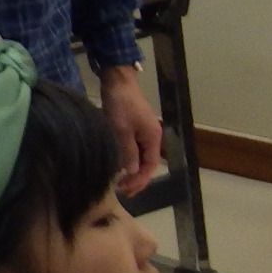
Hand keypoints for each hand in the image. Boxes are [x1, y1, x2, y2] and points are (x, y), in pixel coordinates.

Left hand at [99, 64, 164, 195]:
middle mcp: (152, 136)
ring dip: (132, 169)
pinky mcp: (136, 126)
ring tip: (119, 180)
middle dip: (137, 177)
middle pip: (148, 163)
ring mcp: (145, 131)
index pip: (151, 165)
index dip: (140, 180)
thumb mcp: (122, 130)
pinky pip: (135, 148)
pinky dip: (128, 158)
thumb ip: (128, 152)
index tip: (126, 190)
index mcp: (153, 138)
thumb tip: (131, 172)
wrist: (118, 82)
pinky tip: (118, 163)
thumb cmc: (121, 105)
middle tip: (122, 190)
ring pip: (141, 156)